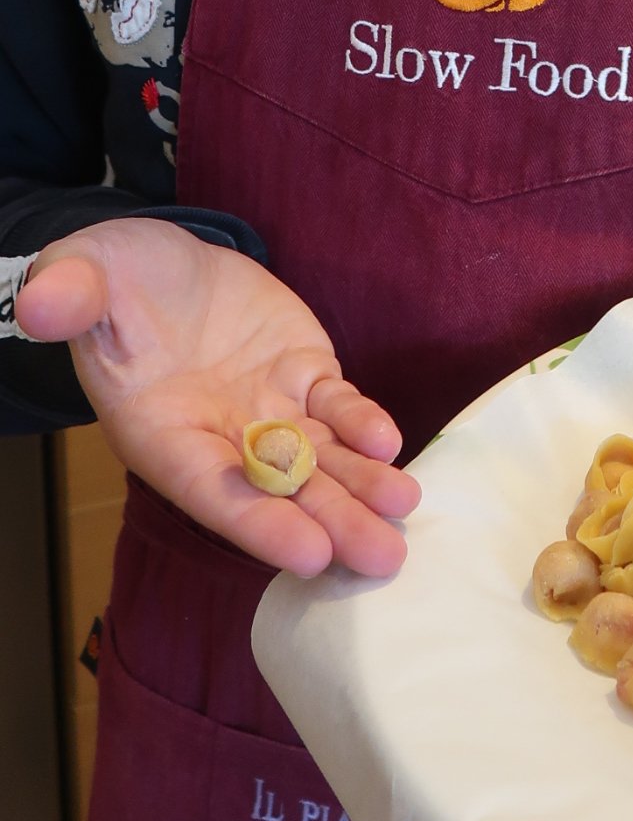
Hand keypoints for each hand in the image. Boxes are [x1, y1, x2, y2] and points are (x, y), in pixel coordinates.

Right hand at [16, 218, 419, 577]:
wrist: (159, 260)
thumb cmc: (112, 278)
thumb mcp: (83, 276)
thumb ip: (71, 296)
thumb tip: (41, 303)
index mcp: (159, 433)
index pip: (212, 491)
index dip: (259, 523)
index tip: (307, 554)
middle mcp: (219, 435)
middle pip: (280, 492)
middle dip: (331, 523)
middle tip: (382, 560)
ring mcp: (266, 407)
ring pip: (320, 458)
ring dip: (361, 485)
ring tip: (403, 508)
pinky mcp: (302, 372)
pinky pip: (336, 404)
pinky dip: (362, 422)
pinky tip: (389, 441)